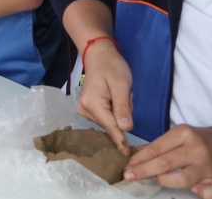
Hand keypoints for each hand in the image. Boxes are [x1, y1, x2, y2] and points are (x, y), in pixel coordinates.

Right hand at [76, 38, 134, 154]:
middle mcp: (85, 110)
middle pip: (111, 124)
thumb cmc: (111, 66)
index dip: (120, 140)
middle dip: (123, 114)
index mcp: (92, 104)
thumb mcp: (121, 85)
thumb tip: (125, 129)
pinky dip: (115, 110)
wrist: (99, 55)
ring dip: (120, 111)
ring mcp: (85, 111)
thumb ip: (123, 107)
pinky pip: (108, 117)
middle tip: (124, 94)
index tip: (127, 155)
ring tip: (119, 92)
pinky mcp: (89, 110)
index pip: (110, 127)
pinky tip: (115, 96)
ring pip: (111, 121)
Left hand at [125, 124, 211, 197]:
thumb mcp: (178, 136)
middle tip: (129, 175)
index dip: (140, 158)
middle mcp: (195, 148)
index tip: (126, 165)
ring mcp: (205, 165)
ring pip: (182, 178)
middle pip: (165, 163)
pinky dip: (201, 193)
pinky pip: (208, 190)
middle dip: (144, 170)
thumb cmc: (197, 141)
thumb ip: (158, 145)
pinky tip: (193, 190)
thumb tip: (134, 153)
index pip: (156, 147)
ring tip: (153, 180)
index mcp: (183, 134)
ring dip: (163, 181)